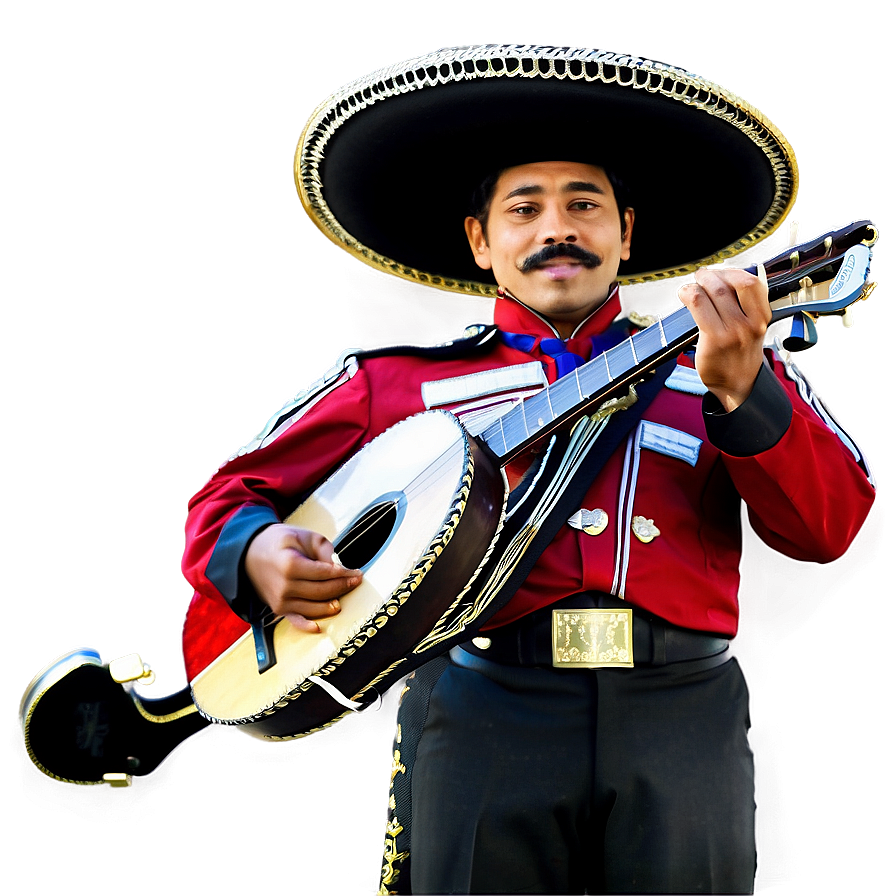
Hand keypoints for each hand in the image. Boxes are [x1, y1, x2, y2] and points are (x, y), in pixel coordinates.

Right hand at [244, 524, 362, 632]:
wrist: (249, 554)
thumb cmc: (278, 542)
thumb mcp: (302, 536)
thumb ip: (323, 549)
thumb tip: (340, 564)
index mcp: (290, 565)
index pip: (325, 573)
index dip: (344, 574)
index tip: (357, 572)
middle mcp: (284, 586)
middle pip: (322, 591)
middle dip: (342, 587)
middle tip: (356, 581)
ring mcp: (281, 601)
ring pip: (314, 607)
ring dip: (332, 604)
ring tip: (345, 596)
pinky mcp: (279, 609)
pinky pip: (296, 621)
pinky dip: (307, 626)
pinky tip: (319, 627)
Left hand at [678, 266, 770, 411]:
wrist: (737, 386)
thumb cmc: (740, 356)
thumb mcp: (754, 329)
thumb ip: (744, 307)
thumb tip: (723, 282)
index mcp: (762, 317)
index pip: (753, 283)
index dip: (733, 272)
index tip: (720, 274)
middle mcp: (751, 323)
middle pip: (734, 282)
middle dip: (713, 275)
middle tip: (702, 277)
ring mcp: (733, 331)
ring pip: (715, 291)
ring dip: (700, 283)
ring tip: (692, 287)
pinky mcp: (714, 339)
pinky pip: (698, 305)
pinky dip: (689, 294)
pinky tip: (685, 296)